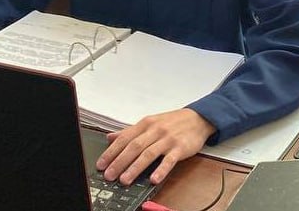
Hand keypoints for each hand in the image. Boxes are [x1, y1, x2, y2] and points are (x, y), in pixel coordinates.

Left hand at [95, 108, 215, 185]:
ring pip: (148, 154)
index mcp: (144, 124)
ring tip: (125, 179)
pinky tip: (153, 178)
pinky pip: (169, 160)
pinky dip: (160, 169)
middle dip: (119, 162)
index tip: (101, 164)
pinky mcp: (180, 148)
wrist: (197, 118)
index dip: (111, 152)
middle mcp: (154, 130)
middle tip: (109, 175)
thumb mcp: (149, 123)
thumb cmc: (172, 122)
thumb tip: (110, 137)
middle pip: (134, 147)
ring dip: (135, 168)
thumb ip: (129, 131)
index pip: (124, 138)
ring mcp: (167, 139)